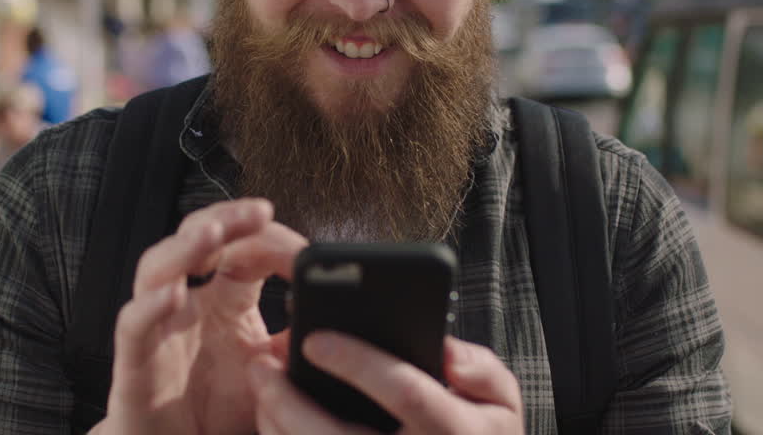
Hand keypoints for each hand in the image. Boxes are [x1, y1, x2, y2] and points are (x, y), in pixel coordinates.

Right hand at [94, 198, 307, 434]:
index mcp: (222, 298)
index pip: (240, 246)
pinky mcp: (133, 363)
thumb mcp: (274, 374)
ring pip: (157, 269)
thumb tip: (338, 318)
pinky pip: (133, 326)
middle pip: (197, 239)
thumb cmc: (219, 411)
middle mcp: (187, 302)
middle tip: (259, 211)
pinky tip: (172, 295)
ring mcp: (156, 327)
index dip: (264, 236)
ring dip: (184, 248)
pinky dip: (149, 307)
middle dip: (226, 218)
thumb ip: (298, 343)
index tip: (300, 245)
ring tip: (213, 233)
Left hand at [247, 334, 523, 433]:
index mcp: (455, 431)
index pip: (405, 391)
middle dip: (291, 399)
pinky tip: (270, 416)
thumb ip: (481, 370)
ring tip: (260, 382)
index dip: (358, 362)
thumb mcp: (502, 403)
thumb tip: (444, 351)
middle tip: (261, 362)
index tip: (314, 337)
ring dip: (275, 423)